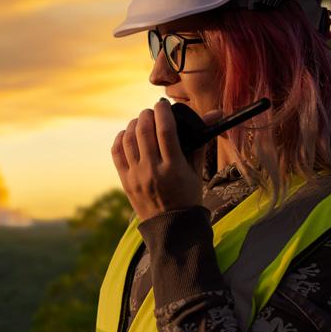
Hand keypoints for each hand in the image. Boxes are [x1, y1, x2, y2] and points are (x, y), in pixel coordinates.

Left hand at [111, 99, 222, 221]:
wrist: (171, 227)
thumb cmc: (188, 197)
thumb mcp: (197, 172)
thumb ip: (199, 143)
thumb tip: (213, 115)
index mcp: (174, 168)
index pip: (165, 131)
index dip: (163, 112)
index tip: (163, 104)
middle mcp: (153, 171)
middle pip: (144, 131)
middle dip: (147, 115)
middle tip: (151, 111)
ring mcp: (136, 176)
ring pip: (128, 140)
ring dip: (134, 124)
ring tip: (141, 120)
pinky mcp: (125, 182)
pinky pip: (117, 153)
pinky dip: (120, 139)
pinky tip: (127, 134)